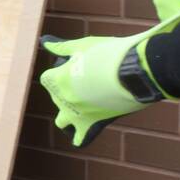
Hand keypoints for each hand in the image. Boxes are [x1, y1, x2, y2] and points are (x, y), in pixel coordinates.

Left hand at [39, 32, 164, 148]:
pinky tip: (81, 135)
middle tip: (90, 81)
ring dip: (69, 115)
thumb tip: (44, 42)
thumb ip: (61, 47)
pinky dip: (80, 136)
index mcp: (55, 79)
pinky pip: (80, 137)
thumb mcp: (82, 45)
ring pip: (62, 120)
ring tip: (84, 106)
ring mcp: (75, 114)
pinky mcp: (92, 125)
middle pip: (57, 97)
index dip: (62, 72)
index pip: (48, 78)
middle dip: (68, 90)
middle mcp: (61, 98)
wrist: (135, 71)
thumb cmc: (108, 54)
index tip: (78, 67)